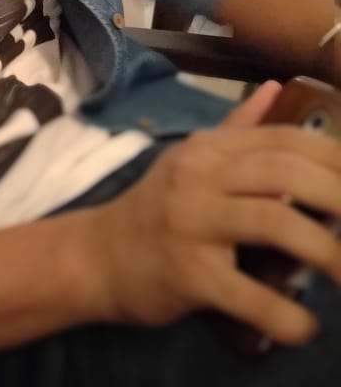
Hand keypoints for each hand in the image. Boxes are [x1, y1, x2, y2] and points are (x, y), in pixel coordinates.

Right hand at [89, 82, 340, 345]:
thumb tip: (275, 86)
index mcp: (209, 149)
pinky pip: (248, 294)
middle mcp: (200, 175)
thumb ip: (237, 128)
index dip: (334, 157)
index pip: (284, 139)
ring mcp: (192, 221)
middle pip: (286, 171)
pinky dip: (286, 315)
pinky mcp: (187, 272)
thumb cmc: (155, 209)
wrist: (97, 255)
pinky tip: (306, 327)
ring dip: (328, 253)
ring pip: (275, 221)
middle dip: (339, 196)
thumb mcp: (192, 159)